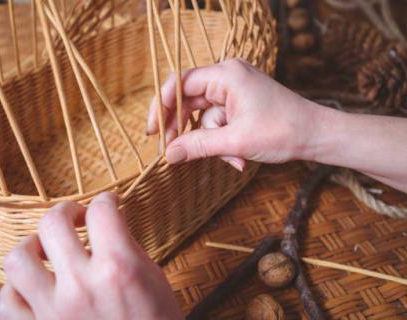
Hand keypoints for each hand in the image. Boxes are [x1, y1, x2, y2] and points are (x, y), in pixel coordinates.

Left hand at [0, 193, 182, 319]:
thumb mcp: (154, 280)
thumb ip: (127, 248)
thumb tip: (108, 224)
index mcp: (118, 268)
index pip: (102, 211)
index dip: (106, 200)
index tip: (108, 203)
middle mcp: (81, 286)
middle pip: (53, 223)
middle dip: (67, 211)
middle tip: (76, 216)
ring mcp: (54, 312)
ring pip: (18, 259)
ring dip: (32, 245)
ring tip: (46, 248)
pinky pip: (8, 303)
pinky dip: (17, 289)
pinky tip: (33, 286)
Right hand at [146, 58, 321, 170]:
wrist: (317, 136)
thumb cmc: (283, 131)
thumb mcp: (235, 141)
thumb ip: (197, 145)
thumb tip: (168, 154)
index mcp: (226, 75)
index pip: (180, 83)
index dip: (161, 106)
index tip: (153, 132)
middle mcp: (228, 77)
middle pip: (189, 101)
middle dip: (185, 130)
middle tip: (173, 152)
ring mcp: (234, 91)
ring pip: (204, 117)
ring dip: (212, 142)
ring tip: (233, 158)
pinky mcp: (240, 104)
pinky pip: (219, 123)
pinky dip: (223, 142)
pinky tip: (239, 158)